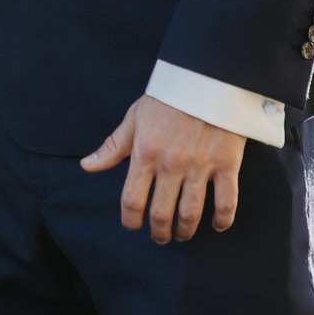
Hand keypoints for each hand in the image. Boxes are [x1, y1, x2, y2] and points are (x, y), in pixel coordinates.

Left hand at [80, 94, 243, 242]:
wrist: (206, 78)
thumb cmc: (167, 99)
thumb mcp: (134, 119)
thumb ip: (112, 147)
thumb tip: (86, 167)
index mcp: (144, 154)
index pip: (132, 200)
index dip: (130, 220)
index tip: (133, 226)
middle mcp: (171, 164)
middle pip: (161, 214)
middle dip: (159, 232)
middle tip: (160, 237)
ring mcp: (200, 166)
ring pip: (191, 213)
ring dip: (185, 230)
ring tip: (182, 234)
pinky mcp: (227, 164)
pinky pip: (226, 202)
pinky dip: (222, 220)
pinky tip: (216, 226)